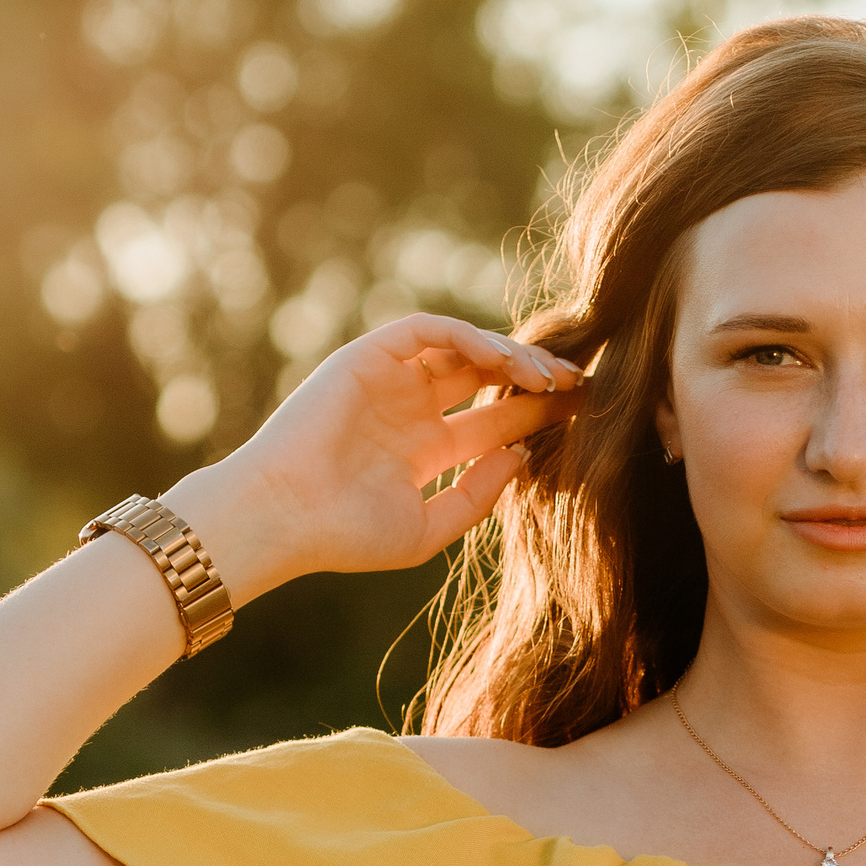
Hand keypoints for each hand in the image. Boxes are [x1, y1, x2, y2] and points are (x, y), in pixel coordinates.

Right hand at [170, 314, 583, 595]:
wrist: (283, 518)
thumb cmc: (346, 535)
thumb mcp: (429, 527)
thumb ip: (479, 495)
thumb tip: (523, 457)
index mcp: (424, 450)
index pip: (493, 420)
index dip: (538, 413)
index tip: (582, 412)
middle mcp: (410, 409)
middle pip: (487, 378)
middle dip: (534, 377)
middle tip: (579, 384)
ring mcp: (389, 380)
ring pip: (463, 349)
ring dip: (510, 355)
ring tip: (547, 377)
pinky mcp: (367, 356)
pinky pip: (428, 330)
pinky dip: (469, 337)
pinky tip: (502, 360)